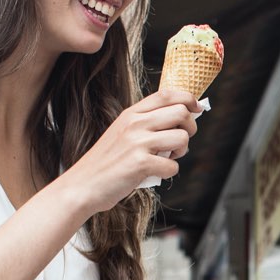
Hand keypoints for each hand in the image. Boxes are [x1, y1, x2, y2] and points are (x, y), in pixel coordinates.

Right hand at [68, 89, 199, 213]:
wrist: (82, 185)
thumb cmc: (107, 162)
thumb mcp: (122, 133)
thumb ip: (146, 124)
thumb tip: (181, 119)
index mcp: (131, 114)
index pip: (166, 94)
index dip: (188, 98)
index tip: (197, 108)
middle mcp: (134, 124)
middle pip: (181, 112)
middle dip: (190, 128)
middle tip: (179, 142)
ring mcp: (137, 142)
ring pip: (182, 138)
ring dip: (181, 151)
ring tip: (167, 158)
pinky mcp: (139, 164)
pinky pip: (173, 166)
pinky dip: (169, 172)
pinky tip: (155, 173)